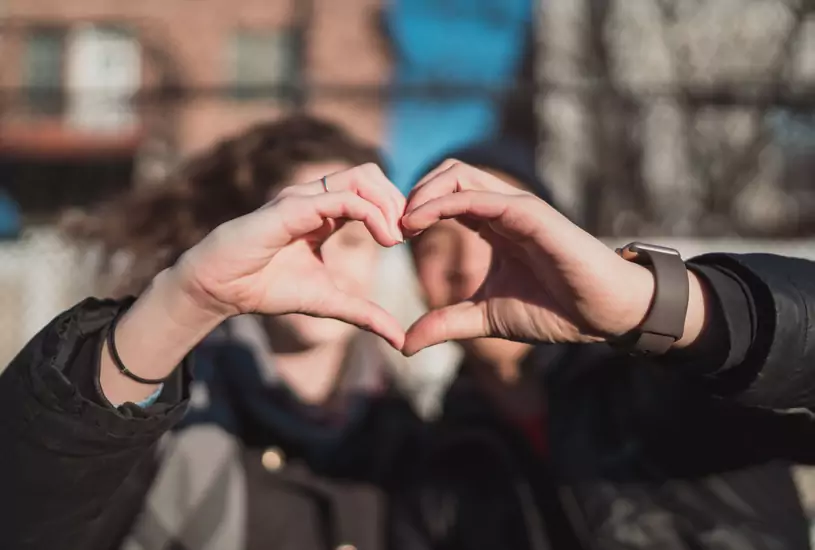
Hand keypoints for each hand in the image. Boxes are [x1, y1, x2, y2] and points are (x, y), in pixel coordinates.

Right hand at [173, 163, 406, 348]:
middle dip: (397, 200)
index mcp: (325, 212)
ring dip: (388, 203)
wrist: (220, 289)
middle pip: (371, 174)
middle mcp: (315, 197)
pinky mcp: (291, 208)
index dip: (396, 209)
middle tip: (409, 234)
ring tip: (396, 237)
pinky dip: (371, 213)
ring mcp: (303, 198)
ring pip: (360, 177)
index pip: (371, 191)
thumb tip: (399, 340)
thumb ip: (364, 314)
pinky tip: (384, 239)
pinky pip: (340, 198)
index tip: (411, 239)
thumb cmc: (266, 288)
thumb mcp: (328, 302)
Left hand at [400, 161, 704, 355]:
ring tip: (401, 224)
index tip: (390, 237)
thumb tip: (404, 344)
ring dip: (422, 193)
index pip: (445, 195)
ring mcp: (517, 207)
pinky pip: (480, 196)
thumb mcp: (485, 318)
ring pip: (459, 175)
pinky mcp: (531, 214)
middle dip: (413, 193)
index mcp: (492, 224)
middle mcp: (503, 208)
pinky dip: (444, 203)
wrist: (603, 314)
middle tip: (391, 227)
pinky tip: (420, 223)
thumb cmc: (554, 310)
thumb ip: (446, 323)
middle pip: (447, 173)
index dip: (413, 209)